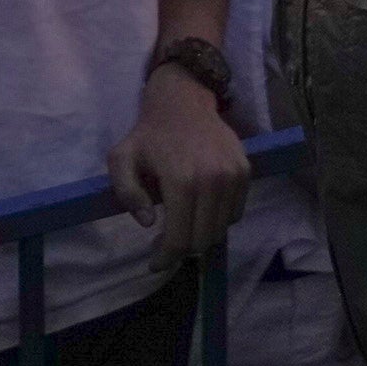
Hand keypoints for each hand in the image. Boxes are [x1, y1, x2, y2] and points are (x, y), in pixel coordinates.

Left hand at [111, 65, 251, 265]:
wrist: (183, 101)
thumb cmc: (148, 134)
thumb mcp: (121, 159)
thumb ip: (127, 193)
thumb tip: (149, 223)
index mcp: (181, 181)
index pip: (180, 238)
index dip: (166, 258)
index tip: (155, 263)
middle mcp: (213, 181)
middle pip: (202, 239)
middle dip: (182, 249)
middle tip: (165, 244)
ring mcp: (233, 176)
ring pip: (221, 229)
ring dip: (201, 236)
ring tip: (183, 227)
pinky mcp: (245, 171)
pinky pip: (235, 212)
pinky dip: (219, 220)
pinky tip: (201, 210)